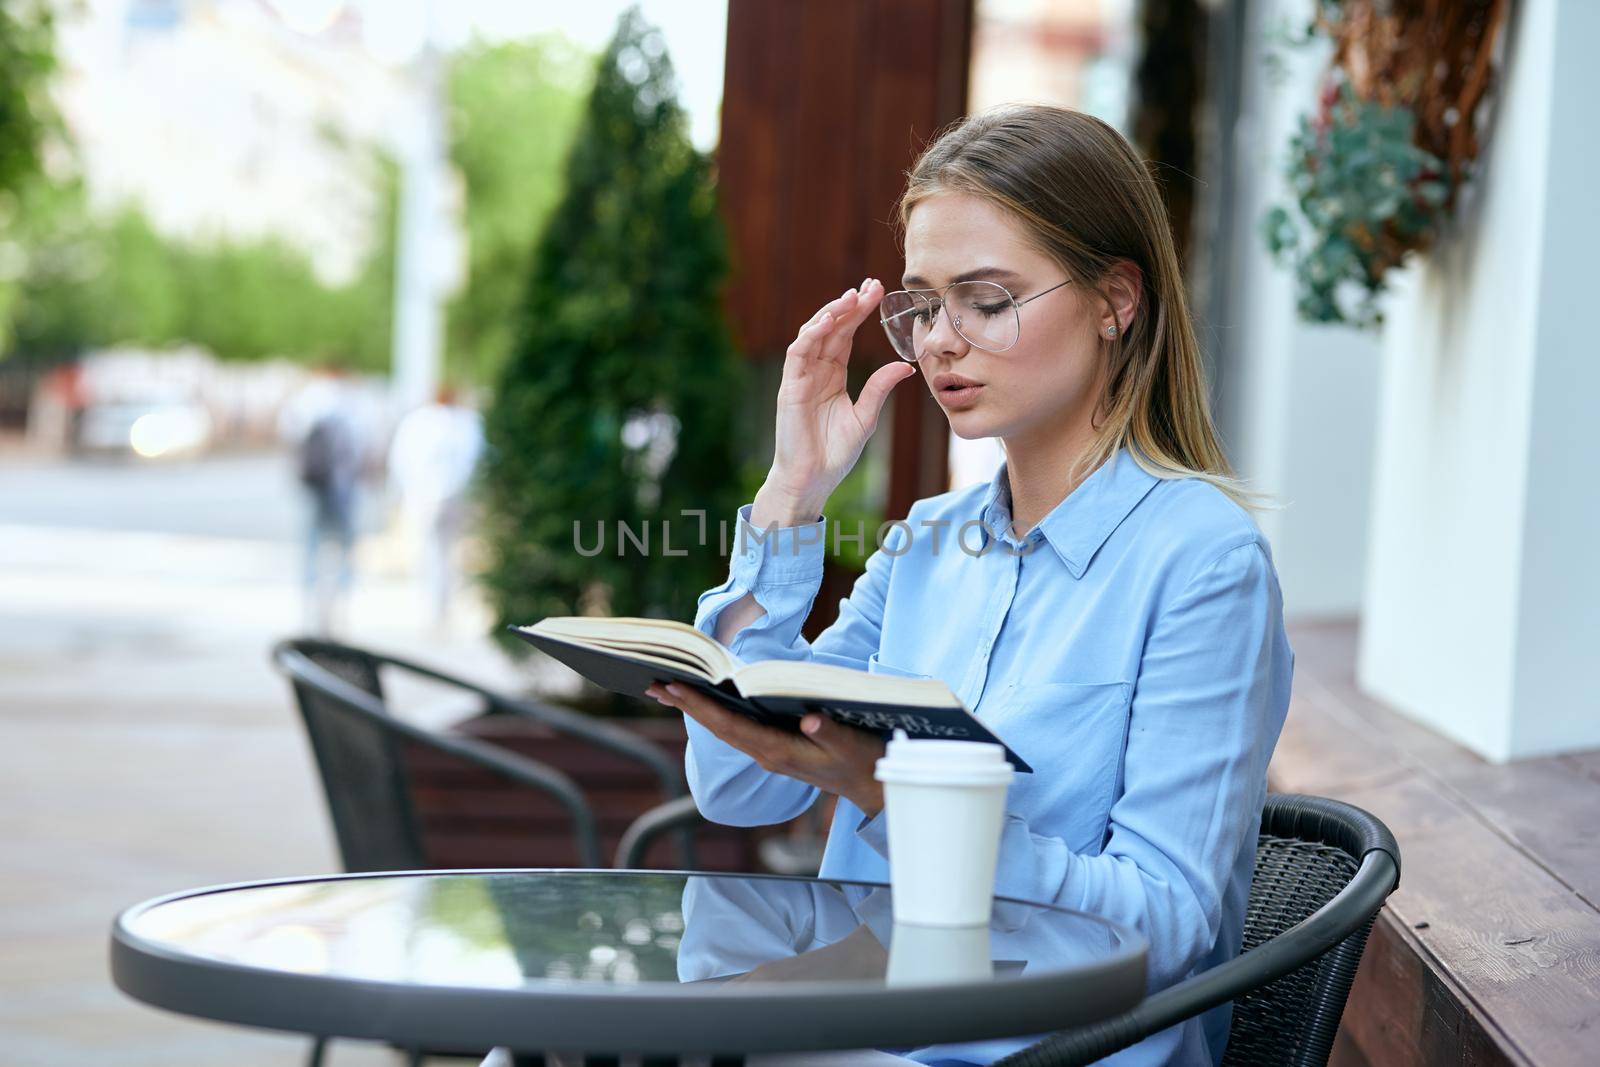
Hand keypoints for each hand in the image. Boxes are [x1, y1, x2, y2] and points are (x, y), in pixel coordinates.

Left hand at [648, 682, 885, 815]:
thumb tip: (809, 718)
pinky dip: (717, 712)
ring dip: (697, 709)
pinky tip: (706, 701)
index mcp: (779, 752)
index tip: (675, 688)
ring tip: (668, 688)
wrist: (872, 786)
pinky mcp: (776, 747)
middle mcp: (768, 753)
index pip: (730, 726)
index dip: (701, 706)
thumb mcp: (851, 745)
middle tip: (653, 682)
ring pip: (725, 728)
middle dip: (686, 705)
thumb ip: (830, 731)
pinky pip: (738, 728)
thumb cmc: (863, 761)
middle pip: (718, 727)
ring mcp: (770, 752)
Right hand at [758, 279, 918, 523]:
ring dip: (831, 312)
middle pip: (833, 328)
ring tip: (852, 296)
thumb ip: (880, 388)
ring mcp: (801, 377)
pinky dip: (811, 335)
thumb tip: (907, 365)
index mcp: (833, 374)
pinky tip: (828, 321)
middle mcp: (816, 370)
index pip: (847, 334)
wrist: (812, 479)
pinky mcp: (790, 388)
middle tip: (871, 285)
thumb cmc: (835, 453)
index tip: (879, 292)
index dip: (861, 312)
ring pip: (813, 334)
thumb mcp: (865, 417)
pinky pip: (798, 354)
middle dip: (850, 305)